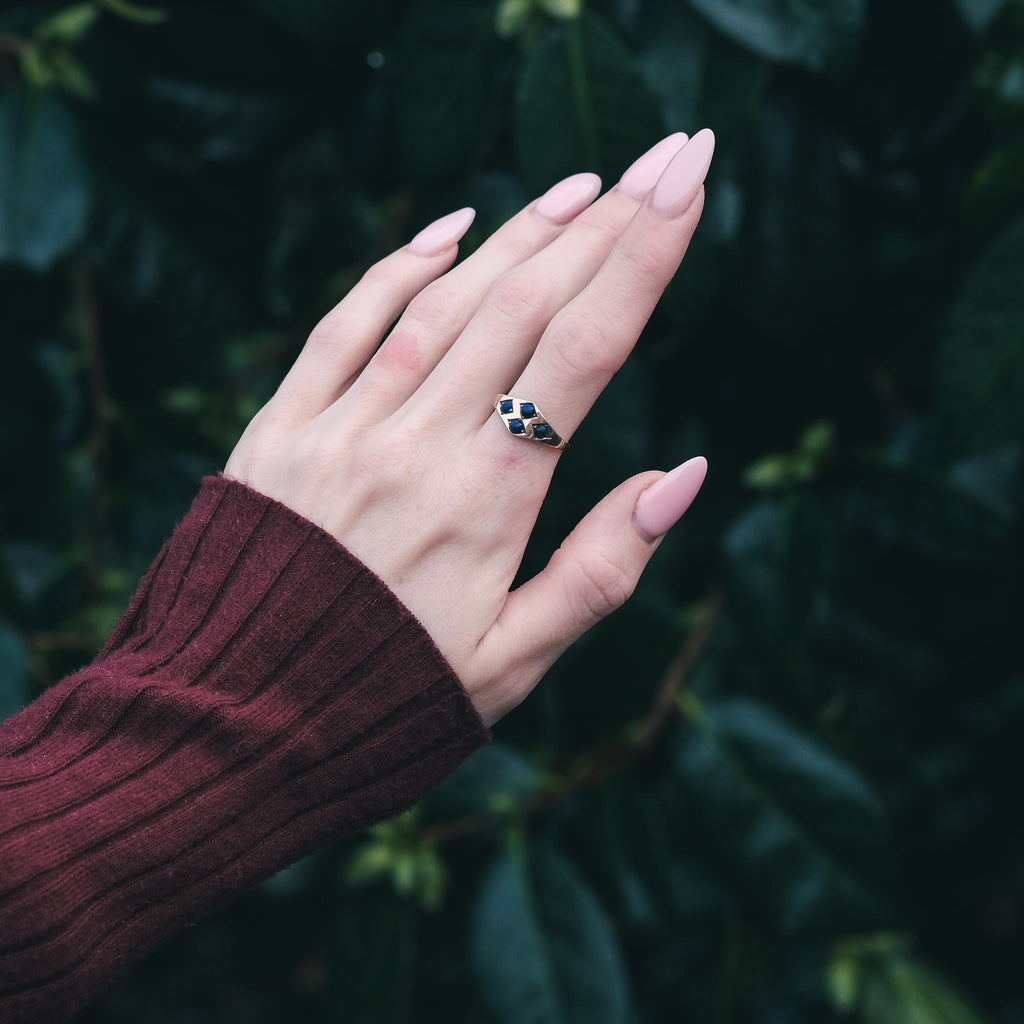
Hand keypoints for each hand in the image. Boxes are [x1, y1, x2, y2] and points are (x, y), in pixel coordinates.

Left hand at [224, 130, 714, 724]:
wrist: (238, 727)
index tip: (689, 186)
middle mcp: (418, 445)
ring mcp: (342, 428)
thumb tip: (683, 475)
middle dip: (607, 222)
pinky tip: (454, 224)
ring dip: (521, 234)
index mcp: (488, 502)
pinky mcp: (282, 427)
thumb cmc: (392, 700)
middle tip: (666, 154)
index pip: (585, 352)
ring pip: (445, 300)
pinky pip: (345, 324)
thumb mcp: (517, 660)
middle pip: (526, 305)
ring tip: (584, 184)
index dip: (644, 260)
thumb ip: (602, 567)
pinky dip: (400, 266)